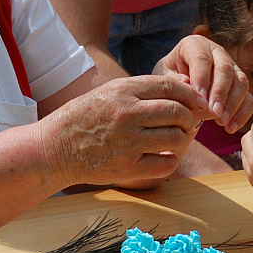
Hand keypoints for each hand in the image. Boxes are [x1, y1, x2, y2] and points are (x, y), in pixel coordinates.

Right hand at [46, 74, 209, 185]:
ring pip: (176, 137)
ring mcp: (127, 142)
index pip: (169, 87)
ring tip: (174, 139)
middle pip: (177, 112)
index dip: (190, 93)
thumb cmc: (85, 118)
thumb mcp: (110, 93)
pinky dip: (172, 160)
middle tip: (187, 123)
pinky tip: (164, 156)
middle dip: (189, 117)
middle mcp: (127, 114)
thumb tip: (187, 84)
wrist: (54, 149)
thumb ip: (145, 89)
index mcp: (122, 91)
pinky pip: (166, 163)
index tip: (198, 101)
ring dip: (182, 139)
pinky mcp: (127, 167)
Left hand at [155, 33, 252, 132]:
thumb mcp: (164, 78)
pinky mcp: (239, 86)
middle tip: (214, 113)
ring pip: (240, 82)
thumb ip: (173, 81)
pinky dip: (242, 113)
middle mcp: (217, 52)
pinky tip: (230, 127)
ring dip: (233, 103)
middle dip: (220, 92)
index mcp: (195, 45)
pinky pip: (248, 98)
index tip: (199, 99)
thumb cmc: (168, 81)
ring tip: (221, 121)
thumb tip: (187, 84)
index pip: (202, 58)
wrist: (177, 91)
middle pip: (225, 68)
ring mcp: (232, 68)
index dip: (202, 78)